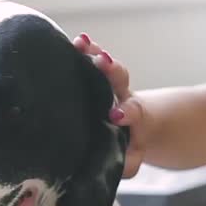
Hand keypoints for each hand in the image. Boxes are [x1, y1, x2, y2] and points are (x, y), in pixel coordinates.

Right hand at [73, 33, 148, 177]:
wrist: (132, 127)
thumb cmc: (125, 144)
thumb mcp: (130, 158)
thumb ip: (128, 163)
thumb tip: (121, 165)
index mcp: (132, 116)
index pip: (132, 112)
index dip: (126, 113)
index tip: (116, 115)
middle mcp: (120, 95)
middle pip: (120, 80)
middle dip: (111, 70)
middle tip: (103, 62)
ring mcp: (105, 84)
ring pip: (103, 66)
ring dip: (92, 53)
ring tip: (81, 42)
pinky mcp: (90, 77)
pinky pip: (85, 61)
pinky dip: (81, 50)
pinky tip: (73, 40)